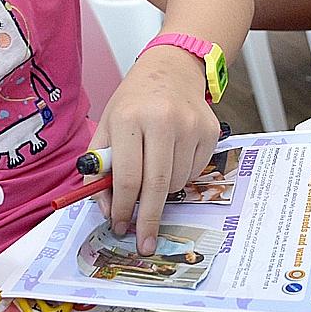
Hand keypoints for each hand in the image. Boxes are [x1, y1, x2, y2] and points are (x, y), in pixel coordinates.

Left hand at [93, 44, 220, 253]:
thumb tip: (108, 208)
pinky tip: (172, 157)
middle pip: (157, 185)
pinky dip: (180, 176)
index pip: (128, 176)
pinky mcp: (210, 132)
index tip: (119, 225)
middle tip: (143, 242)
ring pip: (177, 183)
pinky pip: (194, 173)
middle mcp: (163, 120)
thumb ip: (99, 168)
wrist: (172, 69)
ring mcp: (191, 126)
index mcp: (130, 118)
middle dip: (148, 219)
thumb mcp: (107, 126)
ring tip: (154, 171)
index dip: (123, 208)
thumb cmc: (134, 101)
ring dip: (162, 192)